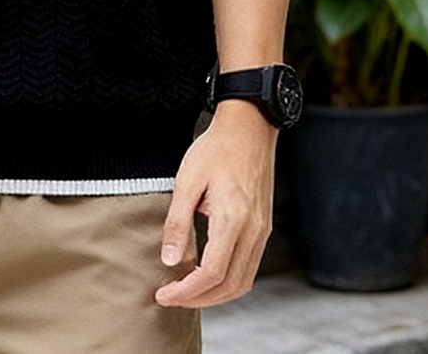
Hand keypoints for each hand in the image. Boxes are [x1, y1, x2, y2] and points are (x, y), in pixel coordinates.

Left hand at [155, 102, 277, 307]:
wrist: (248, 128)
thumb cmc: (216, 149)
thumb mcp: (187, 180)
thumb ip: (177, 222)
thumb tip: (170, 261)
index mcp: (233, 219)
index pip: (211, 274)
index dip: (186, 292)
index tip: (164, 295)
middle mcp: (253, 231)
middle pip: (230, 286)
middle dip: (199, 298)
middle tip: (171, 296)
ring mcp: (262, 231)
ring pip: (243, 281)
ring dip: (215, 294)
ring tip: (187, 289)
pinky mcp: (263, 227)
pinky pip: (249, 267)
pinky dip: (228, 280)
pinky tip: (207, 272)